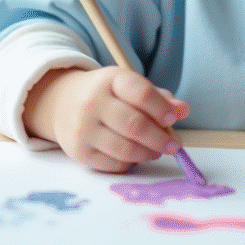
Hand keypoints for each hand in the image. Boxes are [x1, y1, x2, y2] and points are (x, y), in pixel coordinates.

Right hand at [22, 66, 188, 172]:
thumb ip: (157, 97)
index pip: (141, 94)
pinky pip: (114, 163)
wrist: (61, 103)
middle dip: (160, 138)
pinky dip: (131, 162)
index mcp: (110, 80)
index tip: (173, 119)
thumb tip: (183, 110)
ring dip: (148, 153)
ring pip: (126, 149)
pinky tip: (135, 155)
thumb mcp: (128, 86)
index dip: (161, 108)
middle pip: (134, 125)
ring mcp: (84, 128)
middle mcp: (94, 103)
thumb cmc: (106, 95)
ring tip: (157, 150)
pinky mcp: (79, 152)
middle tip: (175, 145)